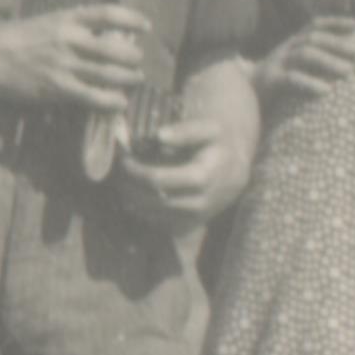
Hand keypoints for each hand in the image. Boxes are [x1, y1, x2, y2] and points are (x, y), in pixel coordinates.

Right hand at [0, 3, 157, 119]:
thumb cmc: (14, 39)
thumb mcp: (44, 22)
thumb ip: (71, 27)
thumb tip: (104, 34)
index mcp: (65, 18)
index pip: (107, 13)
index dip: (131, 18)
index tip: (146, 25)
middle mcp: (68, 39)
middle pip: (115, 48)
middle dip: (134, 57)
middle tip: (139, 61)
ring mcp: (63, 64)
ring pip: (109, 73)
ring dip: (128, 78)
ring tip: (135, 80)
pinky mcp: (57, 88)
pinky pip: (93, 96)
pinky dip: (111, 101)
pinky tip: (119, 102)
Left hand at [111, 109, 242, 224]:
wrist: (237, 168)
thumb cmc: (220, 144)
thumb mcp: (209, 129)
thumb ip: (186, 131)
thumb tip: (159, 136)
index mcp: (203, 177)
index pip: (158, 180)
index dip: (135, 171)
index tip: (123, 160)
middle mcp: (200, 202)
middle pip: (152, 200)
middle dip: (130, 186)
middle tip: (117, 173)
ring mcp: (196, 217)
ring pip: (154, 214)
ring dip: (133, 200)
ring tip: (122, 183)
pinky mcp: (191, 224)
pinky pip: (160, 223)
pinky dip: (143, 210)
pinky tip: (135, 196)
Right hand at [257, 16, 354, 114]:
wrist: (242, 96)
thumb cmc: (277, 84)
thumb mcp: (295, 67)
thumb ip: (314, 62)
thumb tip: (349, 64)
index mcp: (292, 44)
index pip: (314, 26)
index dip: (334, 22)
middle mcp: (285, 49)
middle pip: (312, 39)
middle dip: (337, 43)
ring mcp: (276, 63)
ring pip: (304, 54)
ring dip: (328, 61)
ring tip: (348, 72)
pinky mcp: (270, 81)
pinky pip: (291, 79)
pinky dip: (309, 83)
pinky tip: (326, 91)